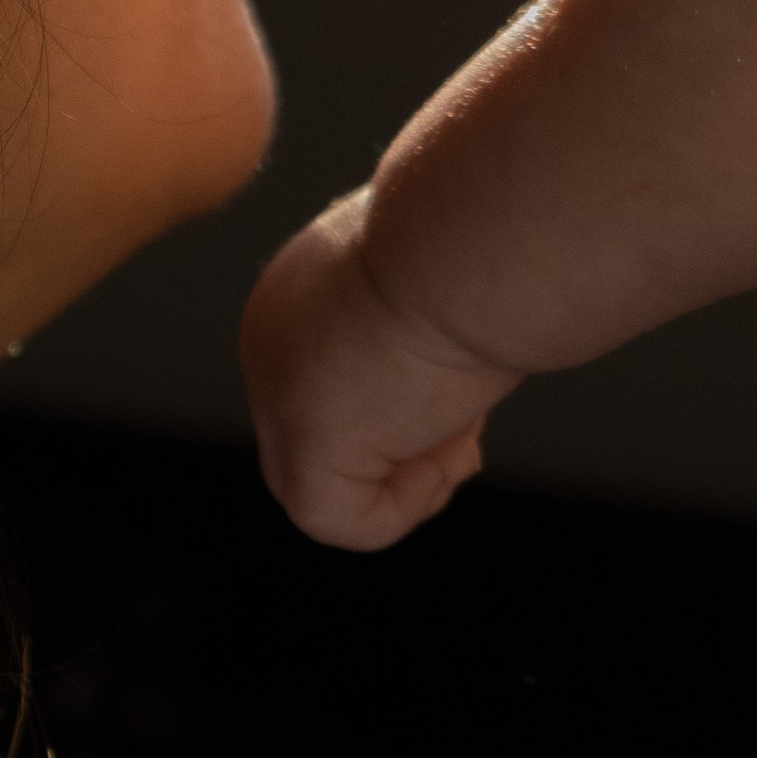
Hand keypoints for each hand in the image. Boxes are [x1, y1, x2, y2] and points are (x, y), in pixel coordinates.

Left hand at [240, 191, 517, 550]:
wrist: (480, 238)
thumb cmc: (486, 241)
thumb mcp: (445, 285)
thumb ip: (419, 337)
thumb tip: (442, 403)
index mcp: (299, 293)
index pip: (340, 388)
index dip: (410, 409)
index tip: (468, 394)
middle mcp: (270, 340)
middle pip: (333, 440)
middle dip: (408, 446)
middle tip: (469, 425)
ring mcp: (276, 394)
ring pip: (328, 487)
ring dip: (411, 478)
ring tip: (461, 434)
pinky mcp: (301, 445)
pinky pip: (336, 520)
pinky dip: (404, 507)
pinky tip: (448, 450)